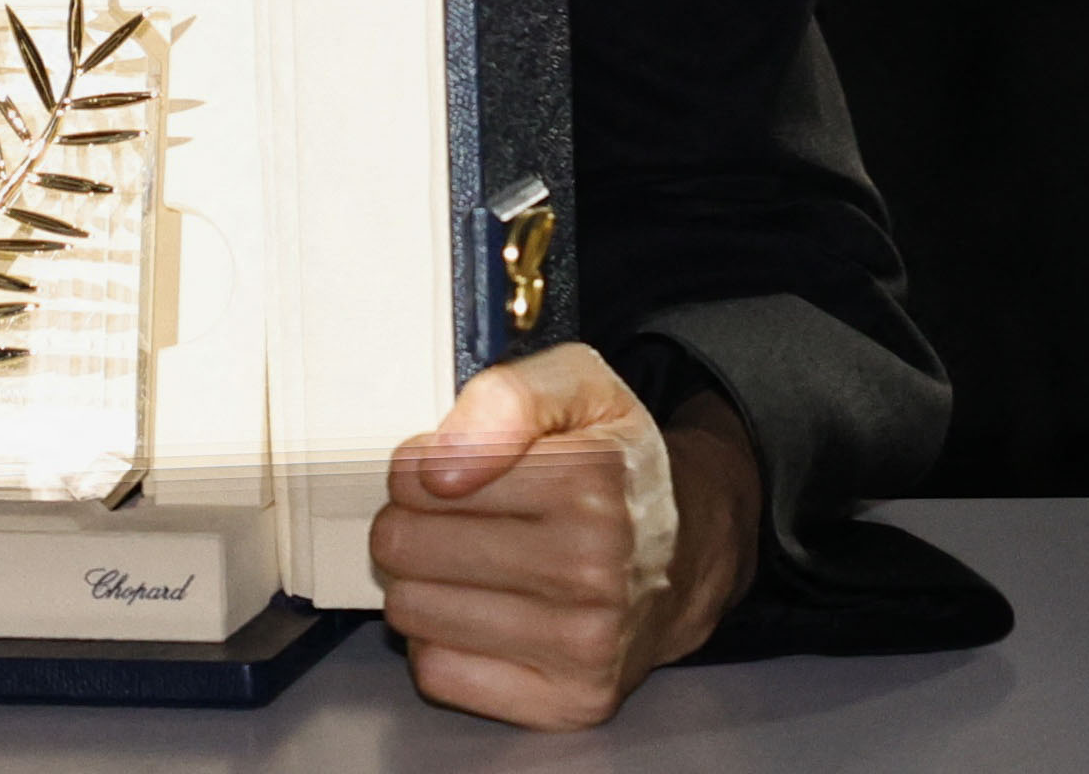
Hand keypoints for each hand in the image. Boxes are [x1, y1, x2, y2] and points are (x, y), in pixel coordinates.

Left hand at [373, 344, 758, 730]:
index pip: (416, 480)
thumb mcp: (578, 386)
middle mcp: (593, 570)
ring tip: (467, 567)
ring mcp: (584, 646)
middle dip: (411, 526)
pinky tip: (481, 616)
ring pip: (412, 611)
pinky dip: (443, 644)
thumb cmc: (617, 468)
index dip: (417, 471)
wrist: (685, 556)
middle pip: (403, 546)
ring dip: (423, 585)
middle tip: (452, 522)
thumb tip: (440, 466)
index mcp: (589, 483)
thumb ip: (508, 395)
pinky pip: (438, 674)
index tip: (447, 474)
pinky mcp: (569, 703)